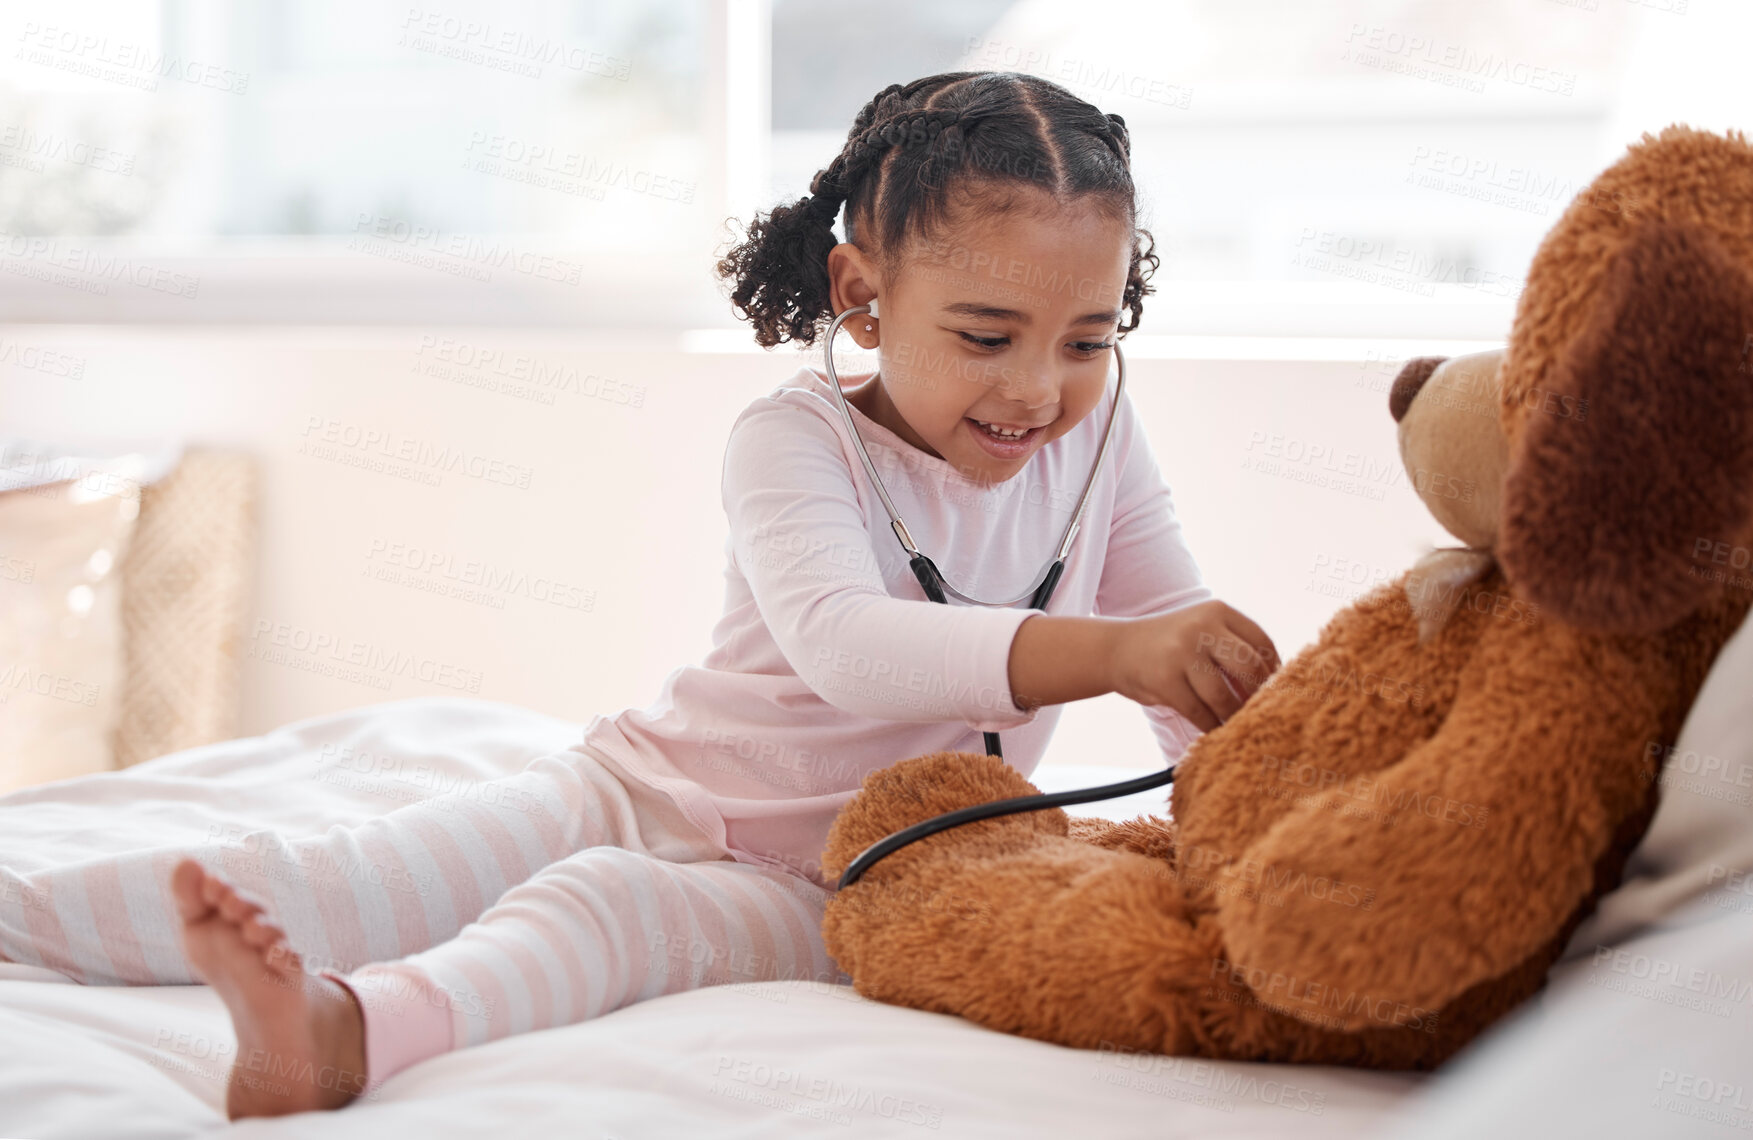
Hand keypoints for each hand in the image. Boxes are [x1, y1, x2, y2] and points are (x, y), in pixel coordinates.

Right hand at [1109, 600, 1279, 730]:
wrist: (1116, 648)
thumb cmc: (1170, 646)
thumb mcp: (1202, 631)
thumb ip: (1233, 648)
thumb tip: (1275, 685)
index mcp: (1218, 611)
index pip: (1262, 643)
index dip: (1273, 671)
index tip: (1274, 692)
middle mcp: (1202, 627)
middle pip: (1249, 667)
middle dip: (1257, 695)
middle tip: (1258, 712)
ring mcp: (1182, 652)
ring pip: (1223, 695)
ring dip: (1231, 716)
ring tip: (1233, 725)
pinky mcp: (1165, 679)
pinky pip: (1199, 711)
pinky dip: (1210, 725)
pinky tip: (1212, 730)